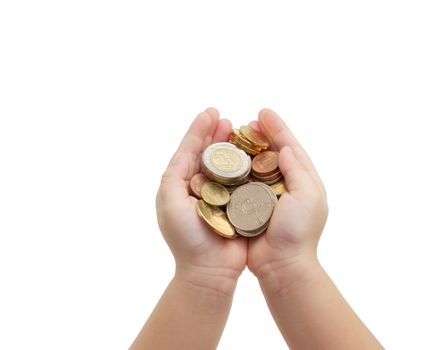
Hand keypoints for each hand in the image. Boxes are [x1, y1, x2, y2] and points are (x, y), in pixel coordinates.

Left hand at [156, 108, 246, 294]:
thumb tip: (184, 152)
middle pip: (207, 154)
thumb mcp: (170, 202)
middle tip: (226, 119)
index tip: (211, 112)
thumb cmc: (186, 239)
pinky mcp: (235, 206)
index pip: (188, 151)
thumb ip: (174, 175)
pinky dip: (245, 166)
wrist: (210, 270)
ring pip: (225, 165)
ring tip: (239, 130)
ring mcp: (217, 197)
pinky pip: (240, 181)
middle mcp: (198, 188)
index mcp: (180, 186)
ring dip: (231, 147)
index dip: (199, 130)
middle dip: (216, 135)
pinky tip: (252, 154)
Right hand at [247, 109, 328, 283]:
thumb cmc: (298, 232)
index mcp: (303, 180)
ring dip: (246, 150)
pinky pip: (243, 183)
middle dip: (260, 135)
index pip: (290, 146)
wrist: (282, 265)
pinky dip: (236, 170)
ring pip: (255, 165)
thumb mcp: (307, 196)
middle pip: (272, 152)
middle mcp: (286, 185)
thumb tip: (286, 147)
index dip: (277, 128)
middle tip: (247, 121)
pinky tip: (226, 160)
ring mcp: (268, 196)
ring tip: (234, 135)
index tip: (263, 112)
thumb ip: (298, 170)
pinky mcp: (251, 208)